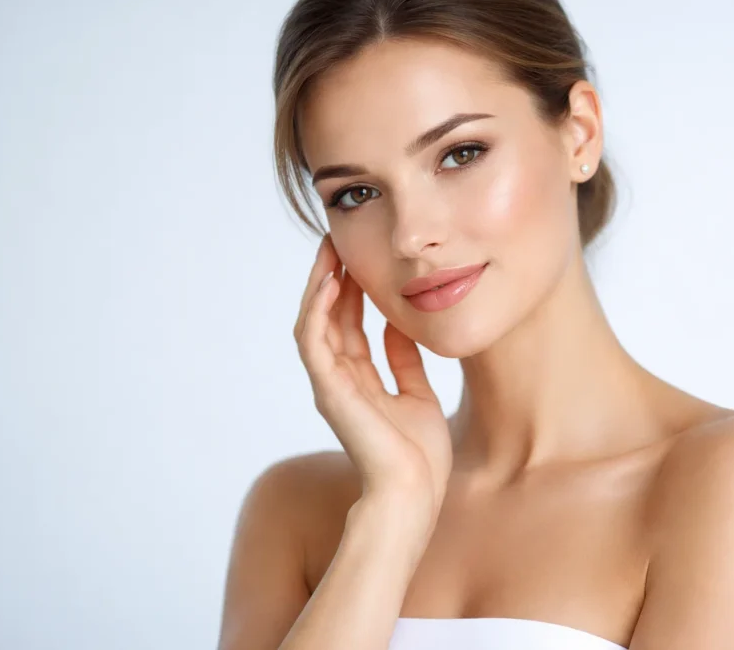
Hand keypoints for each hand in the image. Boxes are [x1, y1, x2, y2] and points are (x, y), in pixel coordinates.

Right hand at [294, 236, 452, 532]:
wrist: (415, 494)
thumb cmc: (419, 457)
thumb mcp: (418, 395)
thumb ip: (405, 363)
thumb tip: (401, 328)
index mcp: (359, 381)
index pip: (349, 324)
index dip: (352, 289)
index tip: (359, 257)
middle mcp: (339, 379)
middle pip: (328, 316)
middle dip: (332, 277)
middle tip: (337, 240)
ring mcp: (331, 385)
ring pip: (315, 322)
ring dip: (320, 284)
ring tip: (329, 250)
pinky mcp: (329, 391)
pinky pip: (315, 342)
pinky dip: (319, 310)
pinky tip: (331, 282)